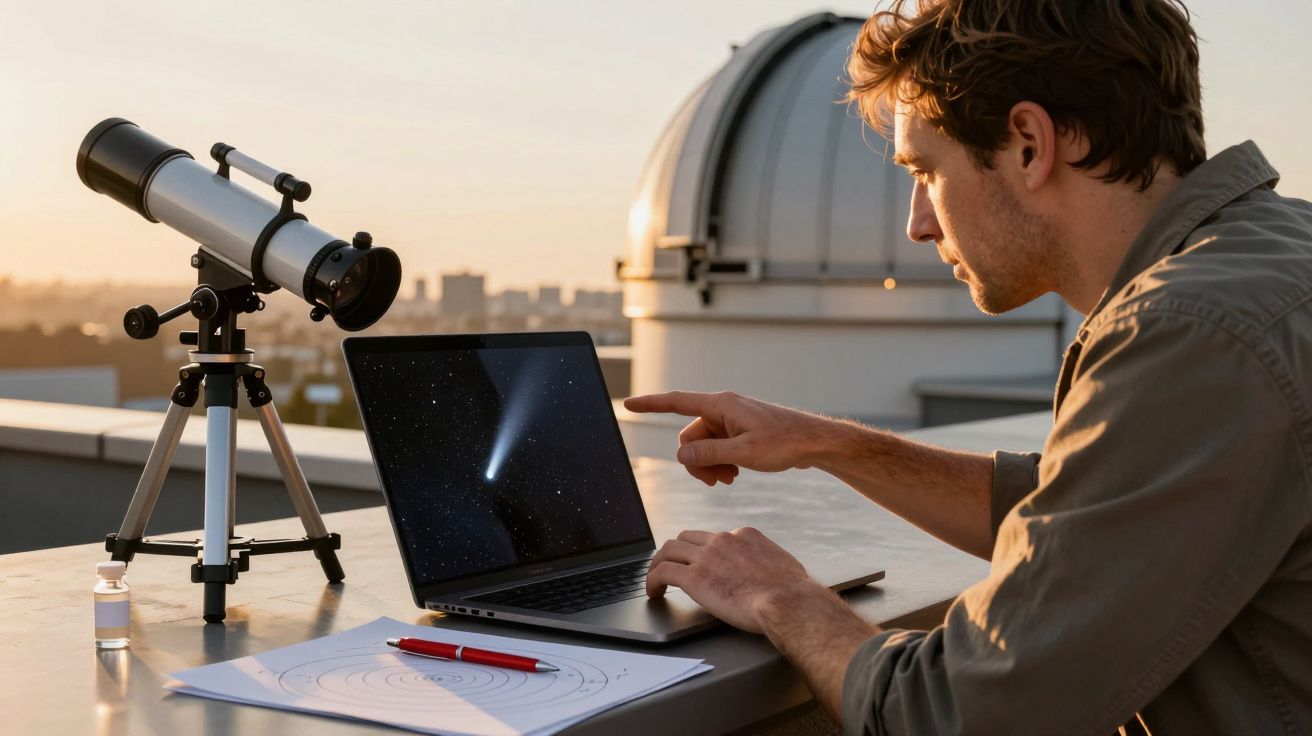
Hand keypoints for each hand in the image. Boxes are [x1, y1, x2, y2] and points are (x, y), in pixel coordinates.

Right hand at [623, 390, 828, 485]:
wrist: (813, 442)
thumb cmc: (784, 443)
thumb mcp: (744, 453)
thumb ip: (709, 453)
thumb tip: (681, 454)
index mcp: (721, 406)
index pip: (676, 402)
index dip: (650, 404)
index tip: (628, 404)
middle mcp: (723, 409)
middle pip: (690, 436)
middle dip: (697, 460)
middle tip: (716, 481)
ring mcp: (732, 420)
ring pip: (704, 445)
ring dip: (711, 464)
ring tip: (729, 480)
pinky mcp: (740, 430)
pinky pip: (717, 446)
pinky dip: (721, 462)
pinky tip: (735, 475)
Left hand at [645, 527, 824, 633]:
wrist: (789, 602)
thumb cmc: (793, 592)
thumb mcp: (784, 565)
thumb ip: (770, 563)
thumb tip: (772, 573)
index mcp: (744, 536)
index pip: (714, 537)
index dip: (703, 551)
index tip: (699, 564)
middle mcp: (722, 541)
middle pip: (687, 538)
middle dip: (676, 552)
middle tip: (670, 567)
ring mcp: (706, 557)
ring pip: (669, 550)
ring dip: (658, 564)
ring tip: (654, 579)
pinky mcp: (694, 577)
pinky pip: (662, 572)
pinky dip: (652, 580)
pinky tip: (653, 592)